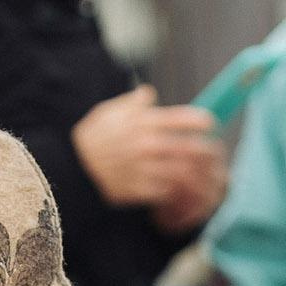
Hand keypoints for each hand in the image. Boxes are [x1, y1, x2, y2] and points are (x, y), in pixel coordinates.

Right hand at [72, 86, 225, 228]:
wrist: (71, 170)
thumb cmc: (90, 139)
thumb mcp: (108, 112)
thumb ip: (132, 103)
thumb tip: (149, 93)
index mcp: (142, 123)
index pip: (182, 118)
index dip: (201, 121)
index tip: (209, 124)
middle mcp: (147, 145)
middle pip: (191, 148)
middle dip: (208, 151)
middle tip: (214, 152)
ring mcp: (145, 169)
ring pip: (184, 172)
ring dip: (199, 174)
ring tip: (206, 173)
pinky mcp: (140, 190)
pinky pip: (169, 192)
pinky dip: (179, 191)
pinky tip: (184, 189)